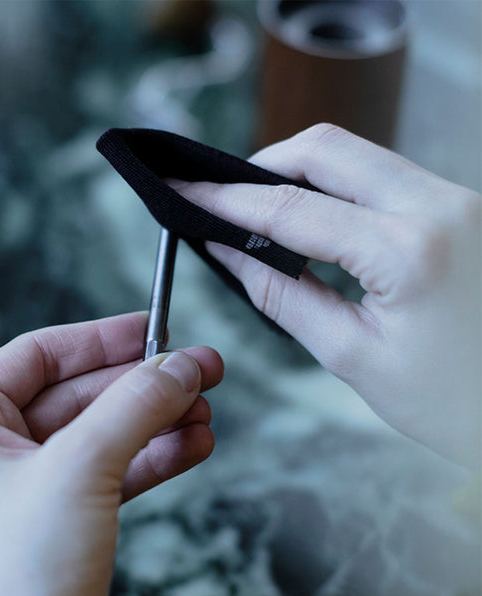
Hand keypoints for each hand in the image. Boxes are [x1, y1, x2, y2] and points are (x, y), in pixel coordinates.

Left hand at [0, 312, 222, 595]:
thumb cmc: (19, 580)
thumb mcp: (80, 468)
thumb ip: (134, 406)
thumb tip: (180, 364)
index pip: (38, 355)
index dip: (101, 339)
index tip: (153, 327)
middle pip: (77, 396)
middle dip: (141, 386)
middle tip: (198, 370)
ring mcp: (22, 489)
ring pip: (98, 436)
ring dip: (153, 422)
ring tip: (205, 410)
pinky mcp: (55, 523)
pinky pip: (106, 474)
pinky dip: (149, 460)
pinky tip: (192, 446)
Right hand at [171, 124, 479, 466]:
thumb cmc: (453, 399)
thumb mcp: (353, 356)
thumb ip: (283, 296)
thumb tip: (231, 252)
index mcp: (410, 252)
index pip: (293, 208)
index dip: (227, 199)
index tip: (187, 192)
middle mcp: (442, 205)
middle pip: (327, 150)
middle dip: (262, 165)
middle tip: (220, 195)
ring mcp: (458, 199)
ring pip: (358, 154)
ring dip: (299, 173)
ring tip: (257, 209)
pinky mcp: (460, 206)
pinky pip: (384, 174)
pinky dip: (335, 186)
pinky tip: (309, 214)